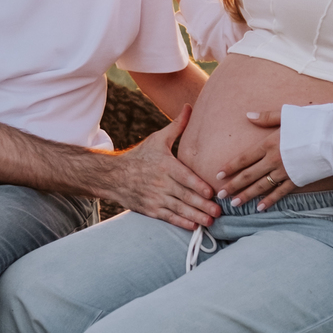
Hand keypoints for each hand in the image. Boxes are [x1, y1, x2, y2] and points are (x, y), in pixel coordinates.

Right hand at [109, 105, 219, 229]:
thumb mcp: (157, 139)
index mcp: (165, 165)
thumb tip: (189, 107)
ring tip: (211, 221)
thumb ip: (177, 126)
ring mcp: (155, 197)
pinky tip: (194, 226)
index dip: (197, 186)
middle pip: (184, 196)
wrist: (114, 176)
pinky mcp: (150, 209)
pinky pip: (168, 217)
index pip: (184, 177)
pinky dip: (181, 222)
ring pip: (179, 209)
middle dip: (202, 205)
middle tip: (219, 211)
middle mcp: (160, 183)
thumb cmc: (140, 156)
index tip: (211, 193)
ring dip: (196, 216)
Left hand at [215, 109, 294, 211]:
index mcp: (269, 143)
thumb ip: (266, 117)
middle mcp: (274, 160)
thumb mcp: (287, 114)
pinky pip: (280, 193)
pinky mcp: (298, 180)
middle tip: (220, 195)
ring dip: (246, 196)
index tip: (218, 175)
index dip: (230, 167)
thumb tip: (248, 116)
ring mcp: (286, 172)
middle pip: (249, 175)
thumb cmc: (312, 122)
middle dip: (233, 186)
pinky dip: (270, 201)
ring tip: (234, 204)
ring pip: (261, 186)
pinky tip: (260, 208)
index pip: (244, 158)